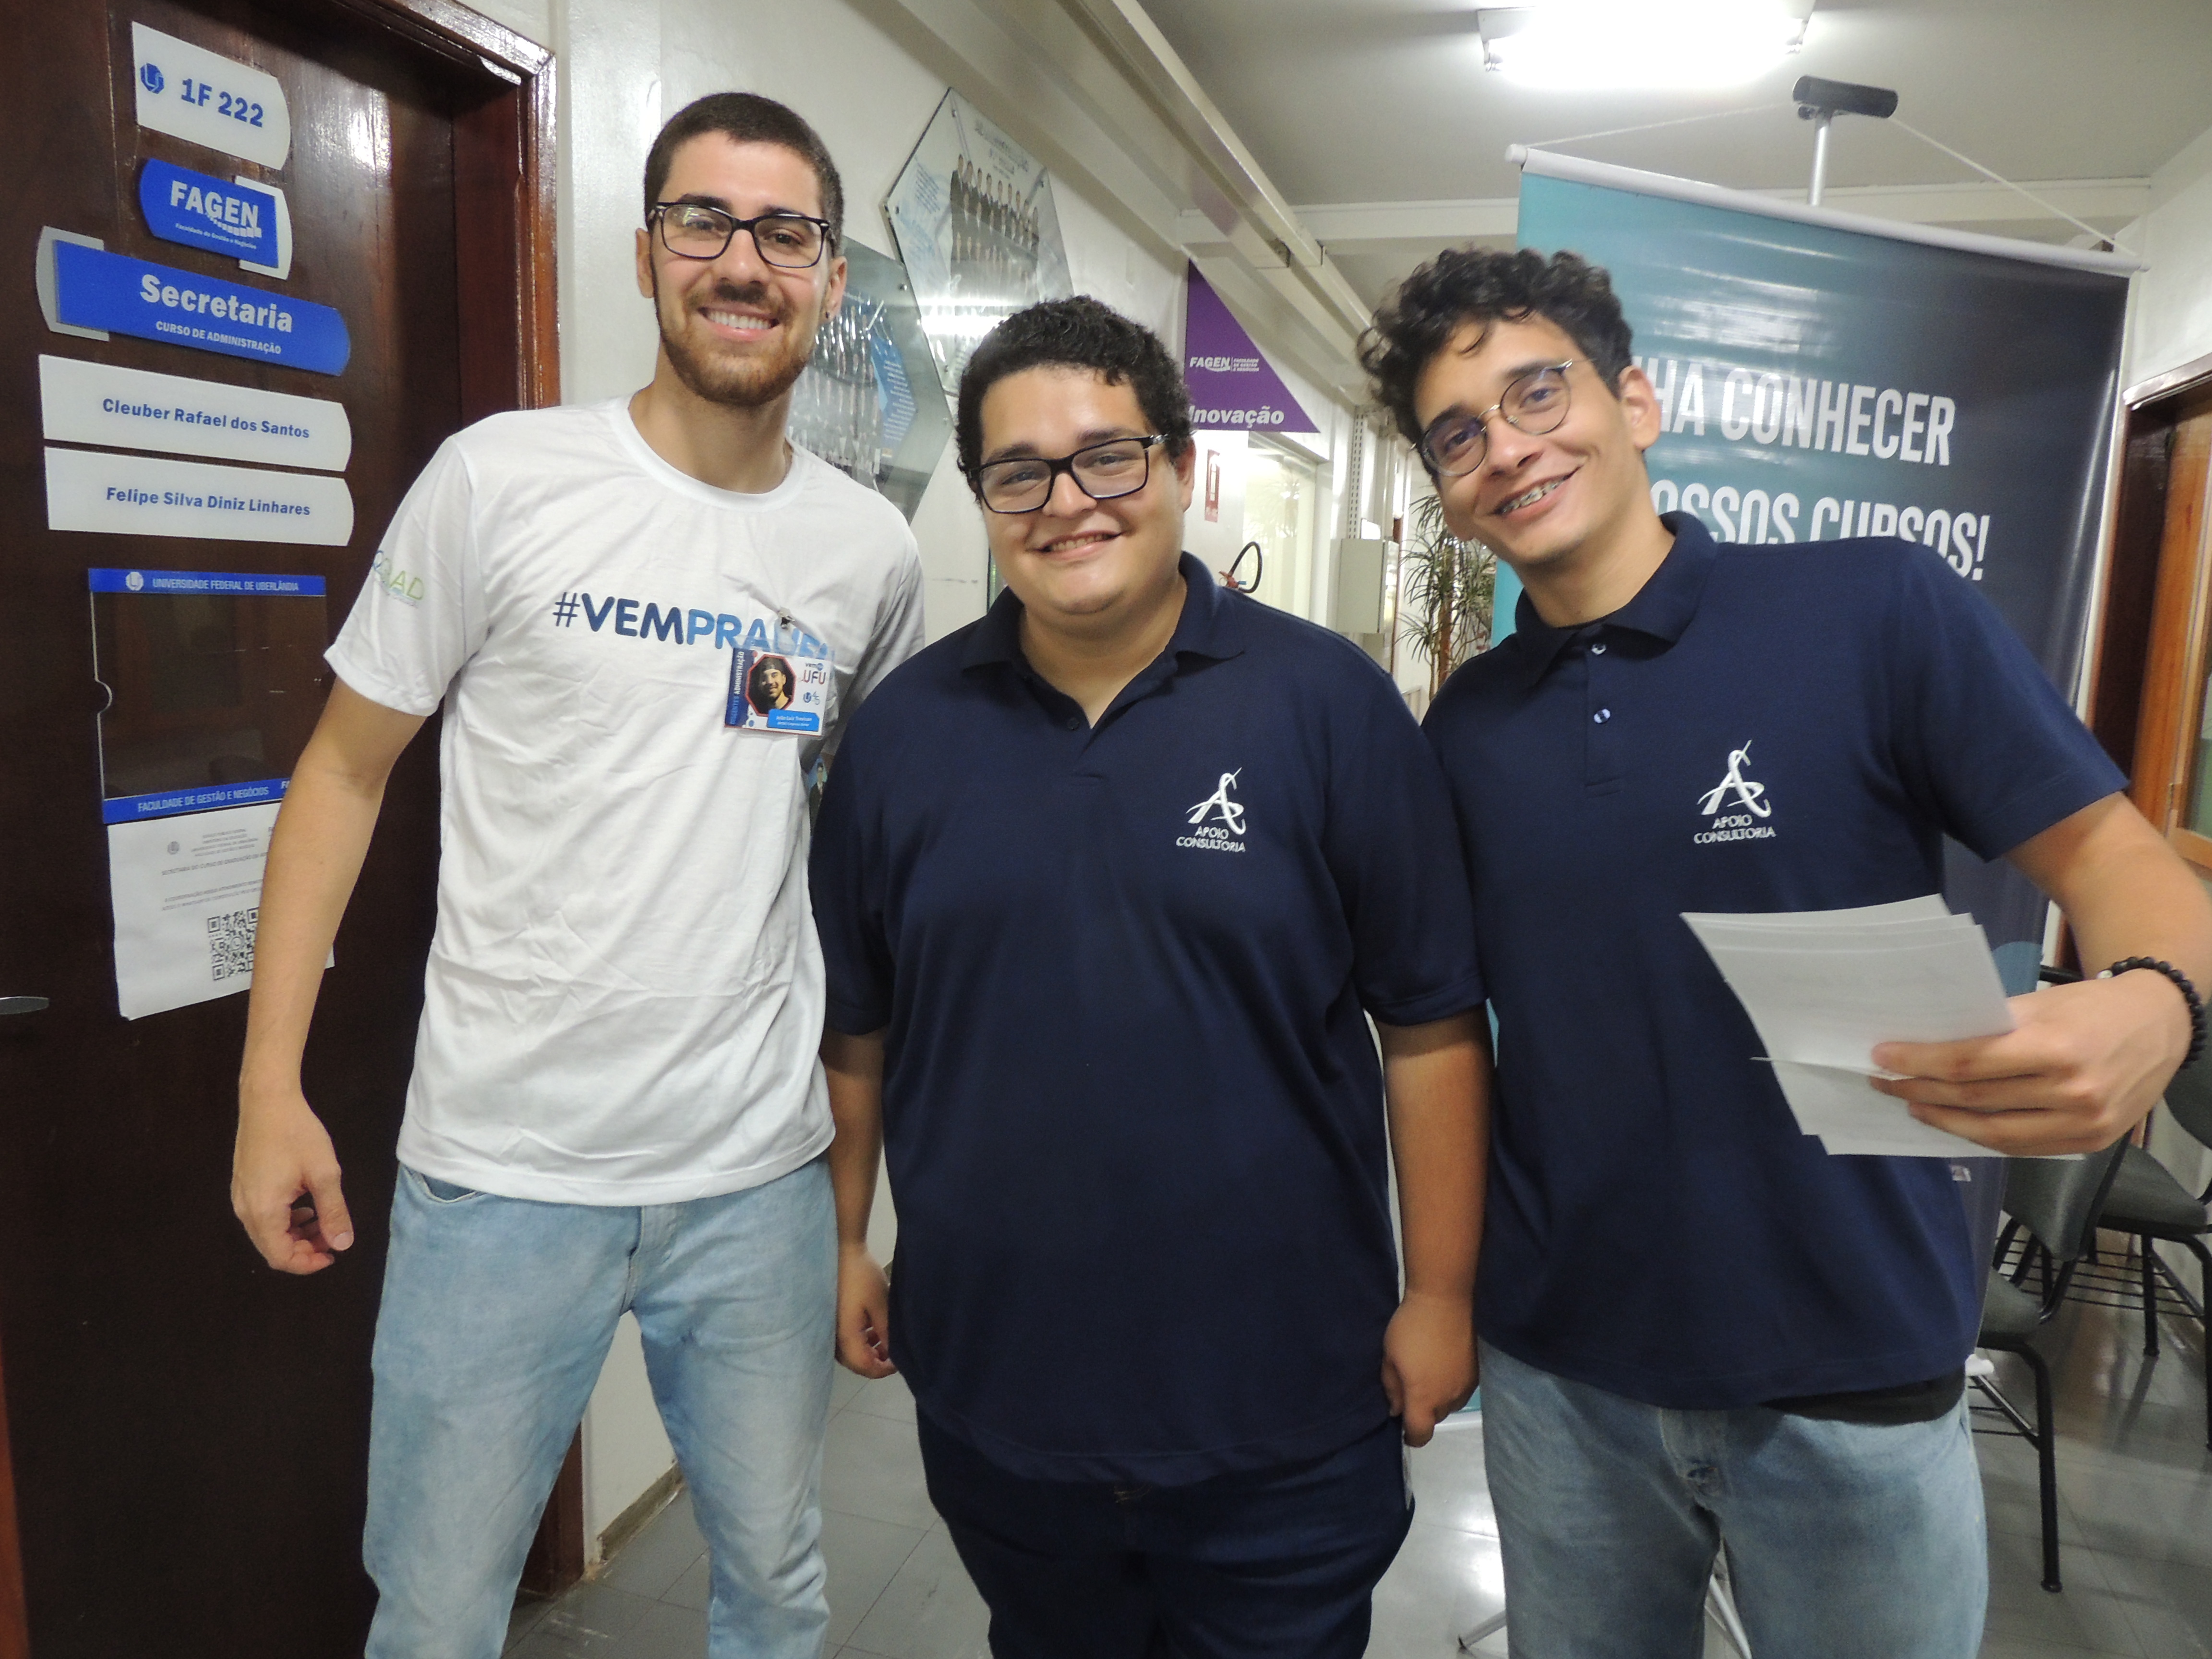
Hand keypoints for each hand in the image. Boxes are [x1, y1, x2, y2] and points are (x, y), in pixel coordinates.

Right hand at [231, 1086, 353, 1272]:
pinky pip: (263, 1215)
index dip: (307, 1264)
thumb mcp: (324, 1173)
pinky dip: (286, 1220)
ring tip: (323, 1221)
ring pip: (268, 1233)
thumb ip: (333, 1212)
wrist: (267, 1100)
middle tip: (332, 1238)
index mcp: (263, 1211)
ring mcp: (240, 1197)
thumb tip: (342, 1244)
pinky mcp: (243, 1185)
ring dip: (296, 1235)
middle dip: (304, 1250)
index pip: (280, 1257)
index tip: (333, 1255)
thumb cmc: (297, 1134)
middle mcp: (245, 1209)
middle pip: (272, 1248)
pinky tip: (306, 1206)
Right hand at [836, 1241, 896, 1377]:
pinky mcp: (829, 1321)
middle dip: (876, 1362)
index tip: (900, 1362)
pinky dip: (859, 1341)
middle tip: (894, 1352)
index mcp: (845, 1336)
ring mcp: (829, 1330)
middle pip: (855, 1363)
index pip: (864, 1366)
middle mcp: (832, 1338)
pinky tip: (872, 1329)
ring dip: (868, 1351)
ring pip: (849, 1353)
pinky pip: (844, 1341)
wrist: (841, 1253)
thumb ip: (886, 1333)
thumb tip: (893, 1355)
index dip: (883, 1369)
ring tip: (885, 1339)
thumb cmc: (862, 1277)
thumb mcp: (881, 1305)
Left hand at [1381, 1288, 1476, 1446]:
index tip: (1404, 1429)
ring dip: (1439, 1397)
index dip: (1411, 1436)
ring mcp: (1468, 1387)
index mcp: (1424, 1399)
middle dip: (1423, 1410)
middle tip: (1412, 1386)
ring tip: (1430, 1372)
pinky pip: (1463, 1389)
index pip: (1420, 1434)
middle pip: (1435, 1418)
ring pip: (1450, 1404)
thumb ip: (1392, 1388)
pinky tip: (1446, 1363)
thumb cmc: (1412, 1327)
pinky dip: (1453, 1384)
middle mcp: (1449, 1399)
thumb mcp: (1390, 1356)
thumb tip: (1397, 1409)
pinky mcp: (1480, 1372)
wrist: (1447, 1299)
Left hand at [1871, 970, 2189, 1154]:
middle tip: (1885, 1081)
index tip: (1882, 1057)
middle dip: (1921, 1090)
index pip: (1968, 1063)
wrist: (2160, 1025)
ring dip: (1944, 1120)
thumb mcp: (2039, 1004)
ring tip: (1912, 1104)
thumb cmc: (2091, 1008)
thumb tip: (1927, 1044)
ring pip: (1993, 1132)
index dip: (1919, 1063)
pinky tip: (1955, 1122)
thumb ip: (1989, 1027)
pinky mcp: (2091, 1143)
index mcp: (2055, 1047)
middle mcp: (2072, 1091)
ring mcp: (2084, 1123)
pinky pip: (2022, 1147)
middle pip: (1975, 1098)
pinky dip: (1982, 1136)